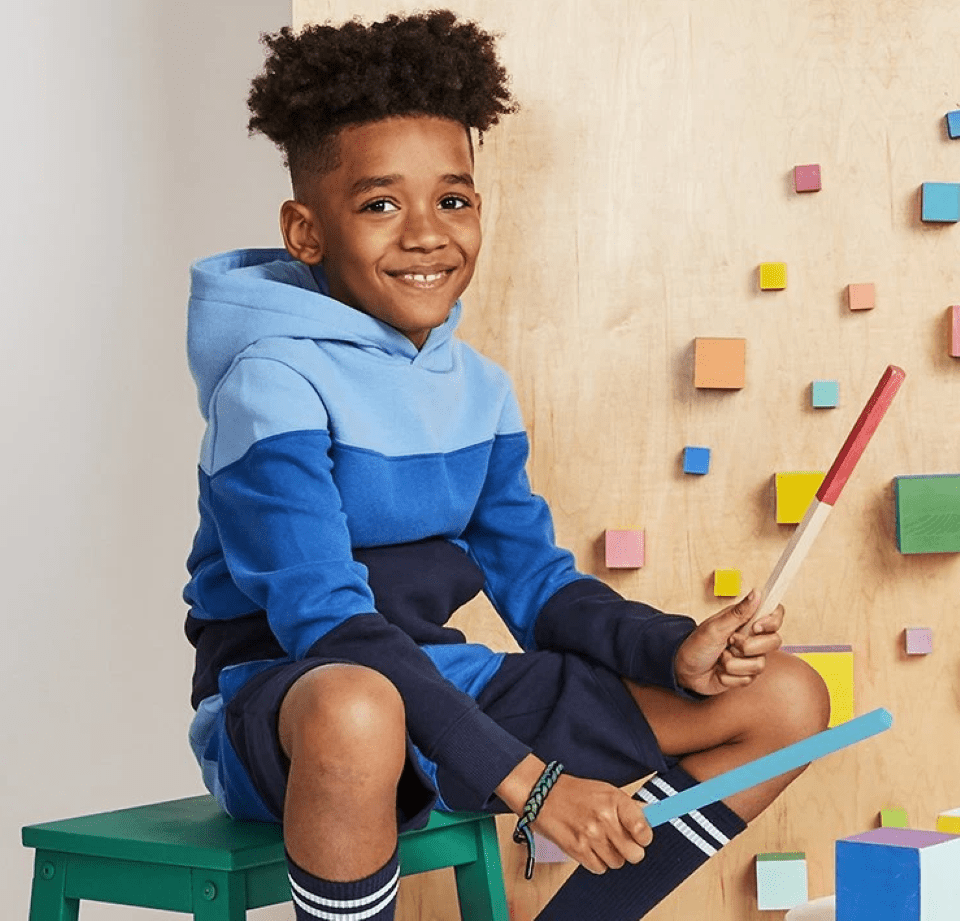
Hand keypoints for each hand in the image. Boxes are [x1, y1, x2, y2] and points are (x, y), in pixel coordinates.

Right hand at [532, 773, 651, 873]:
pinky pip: (599, 868)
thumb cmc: (575, 792)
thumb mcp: (606, 791)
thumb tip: (653, 816)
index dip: (645, 837)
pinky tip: (589, 846)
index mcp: (615, 800)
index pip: (644, 829)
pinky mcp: (578, 850)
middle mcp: (604, 818)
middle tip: (621, 841)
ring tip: (600, 840)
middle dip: (630, 850)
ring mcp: (591, 836)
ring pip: (617, 863)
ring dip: (611, 855)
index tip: (641, 836)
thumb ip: (630, 806)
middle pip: (634, 854)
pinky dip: (596, 861)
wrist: (543, 795)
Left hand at [674, 590, 782, 696]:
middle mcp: (751, 638)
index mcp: (745, 620)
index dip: (772, 621)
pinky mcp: (745, 675)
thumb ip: (739, 612)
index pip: (774, 615)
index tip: (756, 627)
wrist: (684, 671)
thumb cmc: (696, 645)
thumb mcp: (715, 627)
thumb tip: (757, 592)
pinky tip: (719, 671)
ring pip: (760, 664)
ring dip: (733, 663)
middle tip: (730, 642)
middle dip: (749, 646)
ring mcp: (750, 657)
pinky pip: (748, 679)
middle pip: (774, 641)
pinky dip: (730, 676)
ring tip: (720, 658)